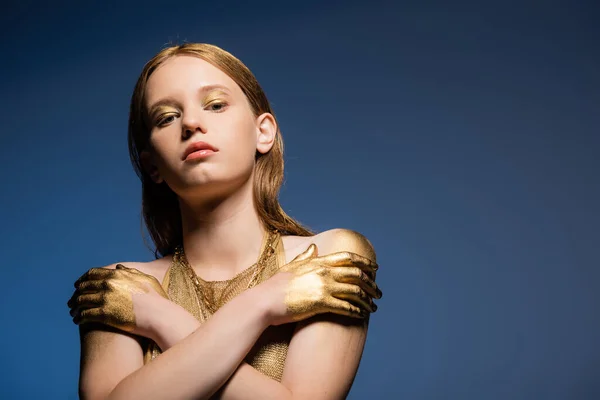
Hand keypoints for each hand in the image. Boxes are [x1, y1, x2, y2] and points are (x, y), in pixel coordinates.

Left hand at [67, 264, 169, 336]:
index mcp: (117, 274)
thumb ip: (131, 272)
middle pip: (84, 287)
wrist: (159, 316)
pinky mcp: (104, 314)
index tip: (78, 285)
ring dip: (75, 307)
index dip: (83, 279)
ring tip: (73, 312)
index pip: (92, 274)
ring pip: (81, 301)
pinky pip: (85, 314)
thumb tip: (119, 267)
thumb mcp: (146, 279)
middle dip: (76, 294)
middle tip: (72, 301)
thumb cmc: (156, 299)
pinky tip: (77, 321)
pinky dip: (79, 317)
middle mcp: (108, 284)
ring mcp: (105, 299)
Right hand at [263, 244, 381, 325]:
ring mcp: (323, 287)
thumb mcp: (291, 266)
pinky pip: (346, 307)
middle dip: (371, 284)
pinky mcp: (321, 303)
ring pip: (355, 292)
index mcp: (318, 262)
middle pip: (357, 275)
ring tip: (374, 307)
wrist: (265, 301)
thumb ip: (305, 256)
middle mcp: (324, 272)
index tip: (375, 269)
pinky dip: (357, 311)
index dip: (364, 263)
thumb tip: (314, 246)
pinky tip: (362, 315)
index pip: (348, 258)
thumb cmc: (275, 285)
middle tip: (379, 292)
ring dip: (368, 300)